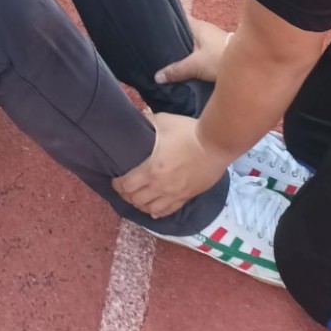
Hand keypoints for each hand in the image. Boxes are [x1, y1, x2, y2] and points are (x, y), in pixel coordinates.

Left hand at [113, 111, 229, 218]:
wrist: (215, 144)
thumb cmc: (189, 132)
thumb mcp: (164, 121)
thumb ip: (148, 121)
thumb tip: (138, 118)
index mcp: (151, 169)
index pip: (126, 185)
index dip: (117, 184)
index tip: (114, 179)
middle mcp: (160, 186)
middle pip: (135, 200)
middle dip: (126, 195)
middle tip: (123, 187)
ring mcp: (174, 194)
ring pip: (150, 209)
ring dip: (139, 204)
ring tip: (136, 198)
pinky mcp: (186, 197)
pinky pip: (167, 211)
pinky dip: (156, 212)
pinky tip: (153, 210)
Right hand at [154, 17, 231, 84]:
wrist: (250, 63)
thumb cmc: (219, 57)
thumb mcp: (196, 65)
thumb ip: (176, 70)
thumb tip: (157, 77)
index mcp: (197, 26)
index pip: (177, 18)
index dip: (166, 22)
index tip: (153, 29)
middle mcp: (203, 30)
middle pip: (183, 32)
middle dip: (171, 40)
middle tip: (155, 48)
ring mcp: (211, 39)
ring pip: (191, 43)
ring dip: (182, 50)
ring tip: (165, 59)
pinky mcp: (216, 50)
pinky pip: (198, 51)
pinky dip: (191, 56)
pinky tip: (183, 65)